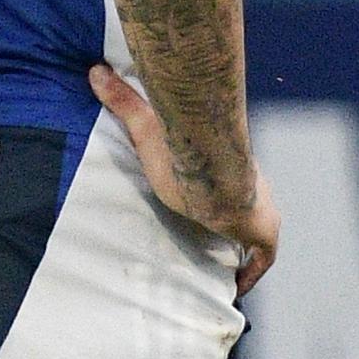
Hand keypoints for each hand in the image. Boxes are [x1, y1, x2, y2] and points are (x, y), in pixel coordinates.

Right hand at [88, 61, 276, 293]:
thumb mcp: (146, 127)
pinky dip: (252, 273)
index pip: (231, 180)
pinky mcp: (264, 233)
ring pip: (256, 233)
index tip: (209, 209)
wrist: (212, 170)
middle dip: (233, 223)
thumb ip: (123, 100)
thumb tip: (94, 70)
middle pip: (247, 207)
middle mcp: (252, 187)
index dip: (222, 195)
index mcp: (230, 165)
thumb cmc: (183, 150)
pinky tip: (238, 288)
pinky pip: (262, 259)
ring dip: (242, 248)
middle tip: (212, 241)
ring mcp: (261, 211)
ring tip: (222, 268)